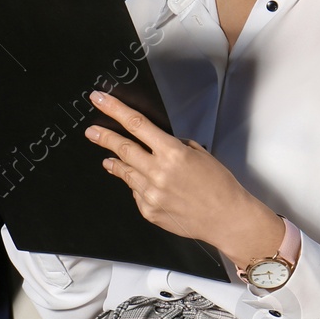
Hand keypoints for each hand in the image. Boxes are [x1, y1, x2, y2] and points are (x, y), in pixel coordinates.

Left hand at [86, 90, 283, 269]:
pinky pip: (135, 192)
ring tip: (109, 157)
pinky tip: (145, 184)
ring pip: (125, 172)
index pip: (136, 124)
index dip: (114, 109)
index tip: (100, 100)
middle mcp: (158, 172)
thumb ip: (173, 145)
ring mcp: (150, 193)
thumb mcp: (200, 154)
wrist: (228, 219)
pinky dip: (137, 186)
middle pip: (122, 148)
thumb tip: (152, 141)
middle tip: (91, 131)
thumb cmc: (219, 186)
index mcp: (172, 153)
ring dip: (115, 163)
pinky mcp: (148, 210)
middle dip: (103, 137)